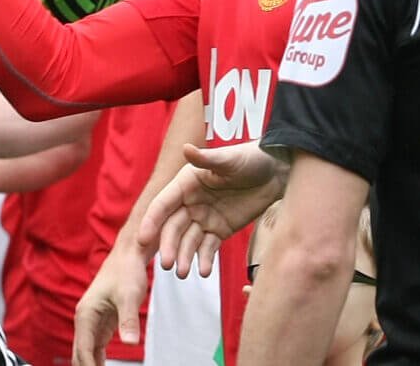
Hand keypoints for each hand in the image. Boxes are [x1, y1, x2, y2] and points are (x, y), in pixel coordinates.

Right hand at [72, 241, 150, 364]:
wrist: (129, 255)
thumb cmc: (126, 271)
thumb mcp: (129, 296)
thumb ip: (129, 320)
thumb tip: (131, 343)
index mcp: (85, 314)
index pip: (83, 351)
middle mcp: (85, 320)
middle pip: (80, 355)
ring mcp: (92, 322)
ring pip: (86, 353)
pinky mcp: (102, 324)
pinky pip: (95, 349)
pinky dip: (97, 361)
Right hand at [139, 142, 285, 278]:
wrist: (276, 172)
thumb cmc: (250, 158)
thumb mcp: (229, 159)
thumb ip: (207, 158)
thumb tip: (185, 148)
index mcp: (185, 183)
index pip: (163, 204)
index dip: (152, 221)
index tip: (143, 239)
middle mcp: (190, 202)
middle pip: (173, 227)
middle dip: (169, 246)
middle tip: (168, 265)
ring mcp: (204, 218)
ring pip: (188, 241)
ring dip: (184, 257)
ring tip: (184, 272)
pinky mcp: (219, 230)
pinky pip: (208, 248)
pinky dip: (204, 260)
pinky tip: (204, 271)